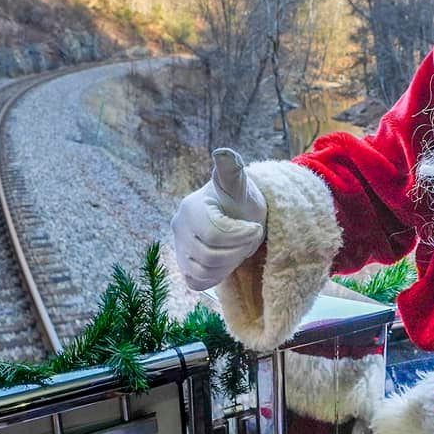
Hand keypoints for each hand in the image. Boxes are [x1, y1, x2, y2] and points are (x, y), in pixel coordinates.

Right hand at [172, 149, 266, 291]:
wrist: (238, 216)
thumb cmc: (241, 200)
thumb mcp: (240, 186)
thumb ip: (231, 170)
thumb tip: (223, 152)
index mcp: (190, 207)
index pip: (216, 235)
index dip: (241, 236)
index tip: (256, 228)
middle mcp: (178, 227)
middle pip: (210, 255)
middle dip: (237, 250)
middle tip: (248, 238)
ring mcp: (178, 247)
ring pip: (204, 271)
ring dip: (229, 263)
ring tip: (238, 248)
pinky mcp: (182, 265)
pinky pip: (198, 281)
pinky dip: (216, 276)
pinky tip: (227, 260)